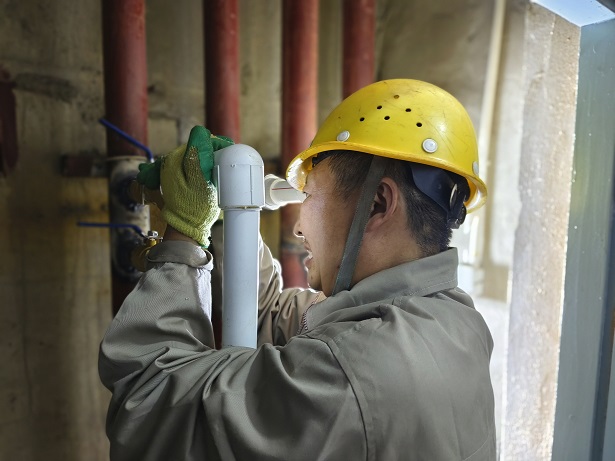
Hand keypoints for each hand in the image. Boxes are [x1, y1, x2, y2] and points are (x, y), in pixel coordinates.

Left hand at [137, 126, 233, 246]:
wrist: (187, 227)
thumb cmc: (195, 207)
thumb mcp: (200, 181)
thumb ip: (198, 157)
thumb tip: (200, 133)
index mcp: (175, 159)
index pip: (200, 139)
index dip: (216, 145)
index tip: (228, 155)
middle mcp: (172, 161)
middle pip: (198, 146)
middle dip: (214, 152)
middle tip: (227, 165)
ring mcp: (175, 170)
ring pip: (198, 154)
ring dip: (210, 159)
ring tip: (221, 171)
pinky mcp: (180, 177)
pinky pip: (195, 164)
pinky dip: (205, 166)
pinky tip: (212, 174)